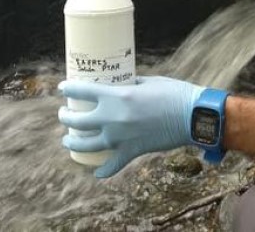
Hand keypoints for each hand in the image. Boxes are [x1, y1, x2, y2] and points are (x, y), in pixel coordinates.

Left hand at [58, 76, 203, 177]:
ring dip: (73, 142)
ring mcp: (120, 138)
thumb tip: (118, 86)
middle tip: (64, 113)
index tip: (62, 88)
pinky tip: (96, 172)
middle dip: (65, 117)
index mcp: (116, 96)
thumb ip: (128, 86)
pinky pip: (113, 165)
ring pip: (86, 144)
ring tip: (68, 140)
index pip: (81, 91)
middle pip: (77, 120)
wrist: (193, 116)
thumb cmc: (173, 93)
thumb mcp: (147, 82)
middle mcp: (113, 118)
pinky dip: (103, 171)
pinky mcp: (132, 151)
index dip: (67, 88)